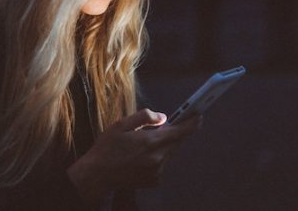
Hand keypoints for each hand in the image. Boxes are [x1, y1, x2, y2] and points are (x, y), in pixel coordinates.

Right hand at [66, 108, 200, 203]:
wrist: (98, 175)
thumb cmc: (107, 148)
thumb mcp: (122, 125)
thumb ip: (144, 117)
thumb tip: (163, 117)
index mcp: (151, 141)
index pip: (180, 131)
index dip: (192, 122)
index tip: (199, 116)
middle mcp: (158, 157)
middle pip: (176, 142)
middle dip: (172, 134)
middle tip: (159, 129)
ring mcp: (157, 171)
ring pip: (168, 153)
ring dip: (162, 147)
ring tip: (141, 146)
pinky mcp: (155, 180)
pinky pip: (162, 165)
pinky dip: (156, 159)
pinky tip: (139, 159)